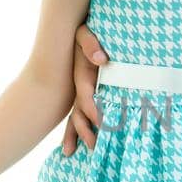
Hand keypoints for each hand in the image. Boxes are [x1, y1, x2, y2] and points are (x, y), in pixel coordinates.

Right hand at [60, 23, 107, 155]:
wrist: (77, 30)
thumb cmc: (87, 31)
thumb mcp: (85, 32)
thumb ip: (90, 42)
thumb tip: (101, 59)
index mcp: (81, 75)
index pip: (85, 98)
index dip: (94, 112)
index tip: (104, 124)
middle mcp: (80, 87)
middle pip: (79, 114)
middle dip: (86, 131)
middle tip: (96, 147)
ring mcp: (83, 91)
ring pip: (79, 117)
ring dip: (82, 135)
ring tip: (91, 151)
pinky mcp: (89, 93)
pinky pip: (83, 113)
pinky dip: (81, 128)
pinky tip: (80, 144)